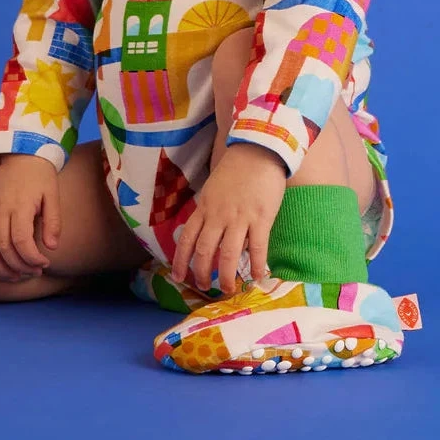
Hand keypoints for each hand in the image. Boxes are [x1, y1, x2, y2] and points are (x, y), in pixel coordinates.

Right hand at [0, 155, 61, 281]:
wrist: (22, 153)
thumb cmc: (40, 177)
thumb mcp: (53, 196)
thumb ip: (53, 222)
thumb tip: (51, 248)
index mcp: (19, 206)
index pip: (21, 242)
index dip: (32, 259)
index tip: (44, 264)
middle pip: (3, 248)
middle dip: (18, 267)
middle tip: (33, 272)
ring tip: (15, 276)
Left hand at [172, 144, 286, 294]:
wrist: (258, 149)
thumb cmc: (236, 169)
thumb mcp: (213, 189)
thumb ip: (210, 211)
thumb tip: (209, 234)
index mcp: (205, 207)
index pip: (187, 238)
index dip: (180, 260)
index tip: (178, 277)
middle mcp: (218, 215)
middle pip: (204, 250)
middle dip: (201, 273)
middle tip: (204, 287)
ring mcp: (239, 217)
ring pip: (227, 254)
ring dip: (225, 276)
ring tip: (227, 289)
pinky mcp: (261, 218)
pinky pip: (257, 247)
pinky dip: (255, 265)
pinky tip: (257, 277)